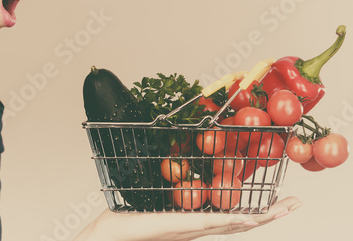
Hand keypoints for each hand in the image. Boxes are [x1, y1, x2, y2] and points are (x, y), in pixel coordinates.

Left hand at [74, 196, 301, 240]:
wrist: (109, 237)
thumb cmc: (128, 219)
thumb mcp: (155, 198)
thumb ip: (170, 189)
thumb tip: (178, 169)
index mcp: (194, 221)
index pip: (231, 214)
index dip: (255, 208)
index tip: (276, 199)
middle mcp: (198, 227)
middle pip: (241, 221)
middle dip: (269, 213)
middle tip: (294, 203)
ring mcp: (192, 229)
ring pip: (233, 224)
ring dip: (261, 217)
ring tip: (284, 209)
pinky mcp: (181, 227)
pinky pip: (211, 223)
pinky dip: (233, 221)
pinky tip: (249, 218)